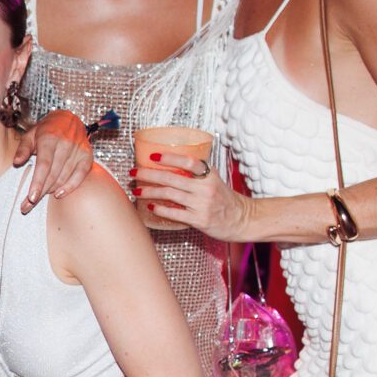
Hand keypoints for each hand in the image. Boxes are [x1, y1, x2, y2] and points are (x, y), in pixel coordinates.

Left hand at [19, 110, 95, 212]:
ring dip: (51, 191)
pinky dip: (71, 186)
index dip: (38, 182)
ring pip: (64, 177)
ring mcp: (78, 150)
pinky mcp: (86, 155)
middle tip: (27, 206)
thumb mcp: (30, 134)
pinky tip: (59, 194)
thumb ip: (23, 148)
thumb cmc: (45, 129)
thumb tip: (16, 162)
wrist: (68, 119)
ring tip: (37, 200)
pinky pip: (80, 175)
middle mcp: (65, 144)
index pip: (44, 165)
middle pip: (53, 174)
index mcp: (49, 138)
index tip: (31, 198)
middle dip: (40, 192)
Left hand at [134, 148, 255, 240]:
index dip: (170, 158)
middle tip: (134, 173)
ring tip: (137, 190)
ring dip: (150, 191)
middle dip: (149, 174)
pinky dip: (160, 209)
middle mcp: (205, 188)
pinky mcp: (199, 220)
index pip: (189, 162)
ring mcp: (202, 204)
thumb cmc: (224, 200)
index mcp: (209, 175)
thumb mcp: (214, 181)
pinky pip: (175, 213)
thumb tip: (170, 167)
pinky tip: (150, 206)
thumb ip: (197, 175)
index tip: (153, 156)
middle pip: (172, 178)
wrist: (241, 219)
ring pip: (170, 194)